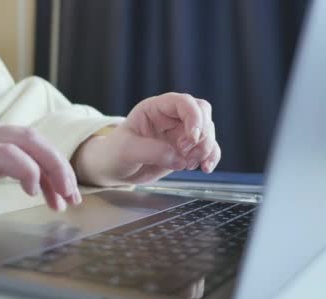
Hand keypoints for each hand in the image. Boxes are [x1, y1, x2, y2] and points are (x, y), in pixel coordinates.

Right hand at [0, 116, 80, 225]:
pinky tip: (30, 191)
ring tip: (61, 198)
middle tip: (72, 196)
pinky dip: (26, 171)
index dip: (54, 166)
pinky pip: (6, 155)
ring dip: (52, 170)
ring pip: (28, 142)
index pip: (32, 142)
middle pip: (37, 139)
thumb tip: (32, 178)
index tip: (65, 193)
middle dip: (60, 168)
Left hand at [72, 93, 219, 185]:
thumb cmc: (114, 153)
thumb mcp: (126, 150)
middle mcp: (171, 118)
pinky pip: (208, 149)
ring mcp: (180, 133)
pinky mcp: (186, 150)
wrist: (114, 169)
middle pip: (202, 113)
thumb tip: (178, 158)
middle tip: (186, 153)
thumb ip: (151, 151)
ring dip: (205, 149)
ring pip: (207, 132)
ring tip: (187, 165)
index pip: (183, 102)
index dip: (193, 117)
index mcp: (155, 108)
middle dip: (201, 133)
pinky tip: (205, 169)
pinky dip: (211, 158)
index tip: (191, 138)